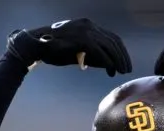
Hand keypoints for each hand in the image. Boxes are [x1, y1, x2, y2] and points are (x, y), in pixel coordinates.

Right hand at [7, 18, 131, 76]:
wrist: (36, 45)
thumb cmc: (54, 50)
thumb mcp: (77, 52)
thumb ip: (92, 55)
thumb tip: (109, 64)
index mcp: (88, 25)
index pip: (111, 37)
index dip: (120, 51)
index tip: (124, 63)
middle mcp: (89, 25)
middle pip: (114, 41)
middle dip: (122, 56)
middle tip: (127, 70)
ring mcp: (86, 30)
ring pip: (110, 46)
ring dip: (118, 60)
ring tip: (121, 72)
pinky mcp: (82, 39)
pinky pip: (100, 52)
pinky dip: (108, 62)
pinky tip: (111, 70)